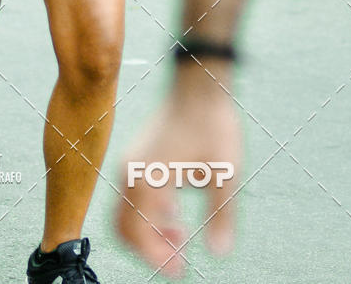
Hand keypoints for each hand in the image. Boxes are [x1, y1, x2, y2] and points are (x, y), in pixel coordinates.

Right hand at [114, 70, 240, 277]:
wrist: (200, 85)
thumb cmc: (213, 125)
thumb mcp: (225, 173)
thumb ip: (221, 216)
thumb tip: (219, 254)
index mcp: (148, 179)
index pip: (140, 234)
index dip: (158, 258)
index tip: (181, 270)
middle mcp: (131, 172)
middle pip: (125, 228)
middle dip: (149, 249)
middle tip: (180, 260)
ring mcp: (131, 162)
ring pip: (126, 212)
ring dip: (147, 232)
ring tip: (180, 237)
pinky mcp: (137, 156)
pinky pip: (131, 196)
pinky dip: (146, 214)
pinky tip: (174, 214)